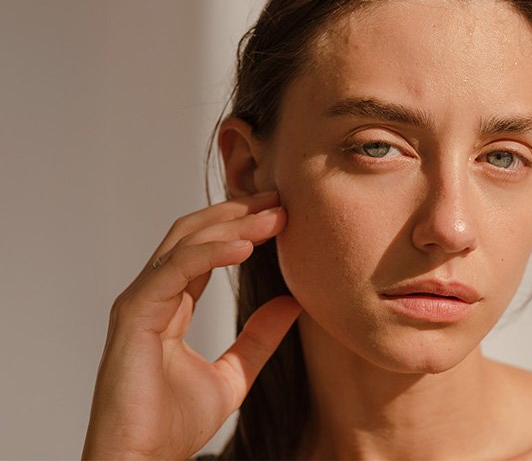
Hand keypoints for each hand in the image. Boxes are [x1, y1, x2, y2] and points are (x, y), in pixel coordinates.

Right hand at [82, 191, 300, 459]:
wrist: (143, 460)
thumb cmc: (173, 423)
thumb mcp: (235, 374)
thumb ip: (260, 338)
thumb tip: (293, 303)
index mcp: (170, 304)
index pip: (205, 249)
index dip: (242, 227)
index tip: (282, 214)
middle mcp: (152, 295)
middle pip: (194, 234)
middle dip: (238, 213)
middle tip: (280, 201)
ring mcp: (139, 302)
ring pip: (185, 243)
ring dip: (233, 225)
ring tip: (275, 217)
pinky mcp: (134, 315)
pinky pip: (174, 270)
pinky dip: (210, 253)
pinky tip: (246, 246)